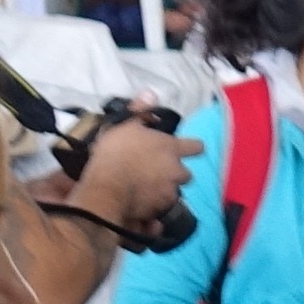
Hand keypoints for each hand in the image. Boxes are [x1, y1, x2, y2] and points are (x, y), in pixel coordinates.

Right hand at [68, 115, 193, 242]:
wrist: (107, 187)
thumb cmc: (115, 152)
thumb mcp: (125, 125)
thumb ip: (140, 110)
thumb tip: (151, 93)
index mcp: (171, 148)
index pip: (195, 146)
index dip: (194, 147)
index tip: (192, 148)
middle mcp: (176, 171)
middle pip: (186, 173)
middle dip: (175, 173)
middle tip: (158, 172)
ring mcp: (169, 192)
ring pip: (173, 192)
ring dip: (164, 190)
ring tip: (145, 189)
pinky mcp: (159, 211)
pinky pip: (161, 210)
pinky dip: (154, 207)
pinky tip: (140, 204)